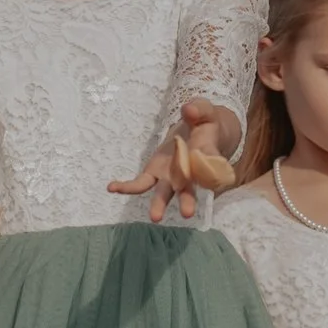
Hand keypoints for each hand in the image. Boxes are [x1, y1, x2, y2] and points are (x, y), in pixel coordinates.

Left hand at [107, 100, 233, 221]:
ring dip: (159, 205)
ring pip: (164, 193)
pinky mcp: (154, 173)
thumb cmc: (204, 122)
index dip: (212, 168)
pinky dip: (127, 187)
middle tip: (188, 214)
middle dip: (188, 201)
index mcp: (206, 156)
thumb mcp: (206, 111)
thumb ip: (200, 109)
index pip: (210, 162)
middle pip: (189, 189)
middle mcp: (189, 172)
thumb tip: (189, 109)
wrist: (198, 132)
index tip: (216, 179)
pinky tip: (111, 188)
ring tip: (155, 218)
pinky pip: (140, 183)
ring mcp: (171, 176)